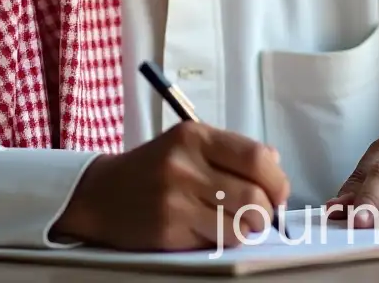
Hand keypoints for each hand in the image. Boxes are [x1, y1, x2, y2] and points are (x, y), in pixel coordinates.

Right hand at [53, 121, 289, 250]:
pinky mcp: (168, 230)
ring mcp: (175, 199)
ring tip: (239, 224)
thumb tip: (275, 164)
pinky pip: (218, 241)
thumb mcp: (188, 145)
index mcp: (194, 136)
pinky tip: (213, 230)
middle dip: (267, 211)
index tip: (278, 192)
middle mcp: (185, 164)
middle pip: (254, 195)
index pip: (256, 157)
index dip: (277, 180)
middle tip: (261, 214)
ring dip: (249, 229)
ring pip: (241, 224)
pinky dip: (225, 240)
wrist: (100, 194)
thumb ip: (231, 151)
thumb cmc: (153, 169)